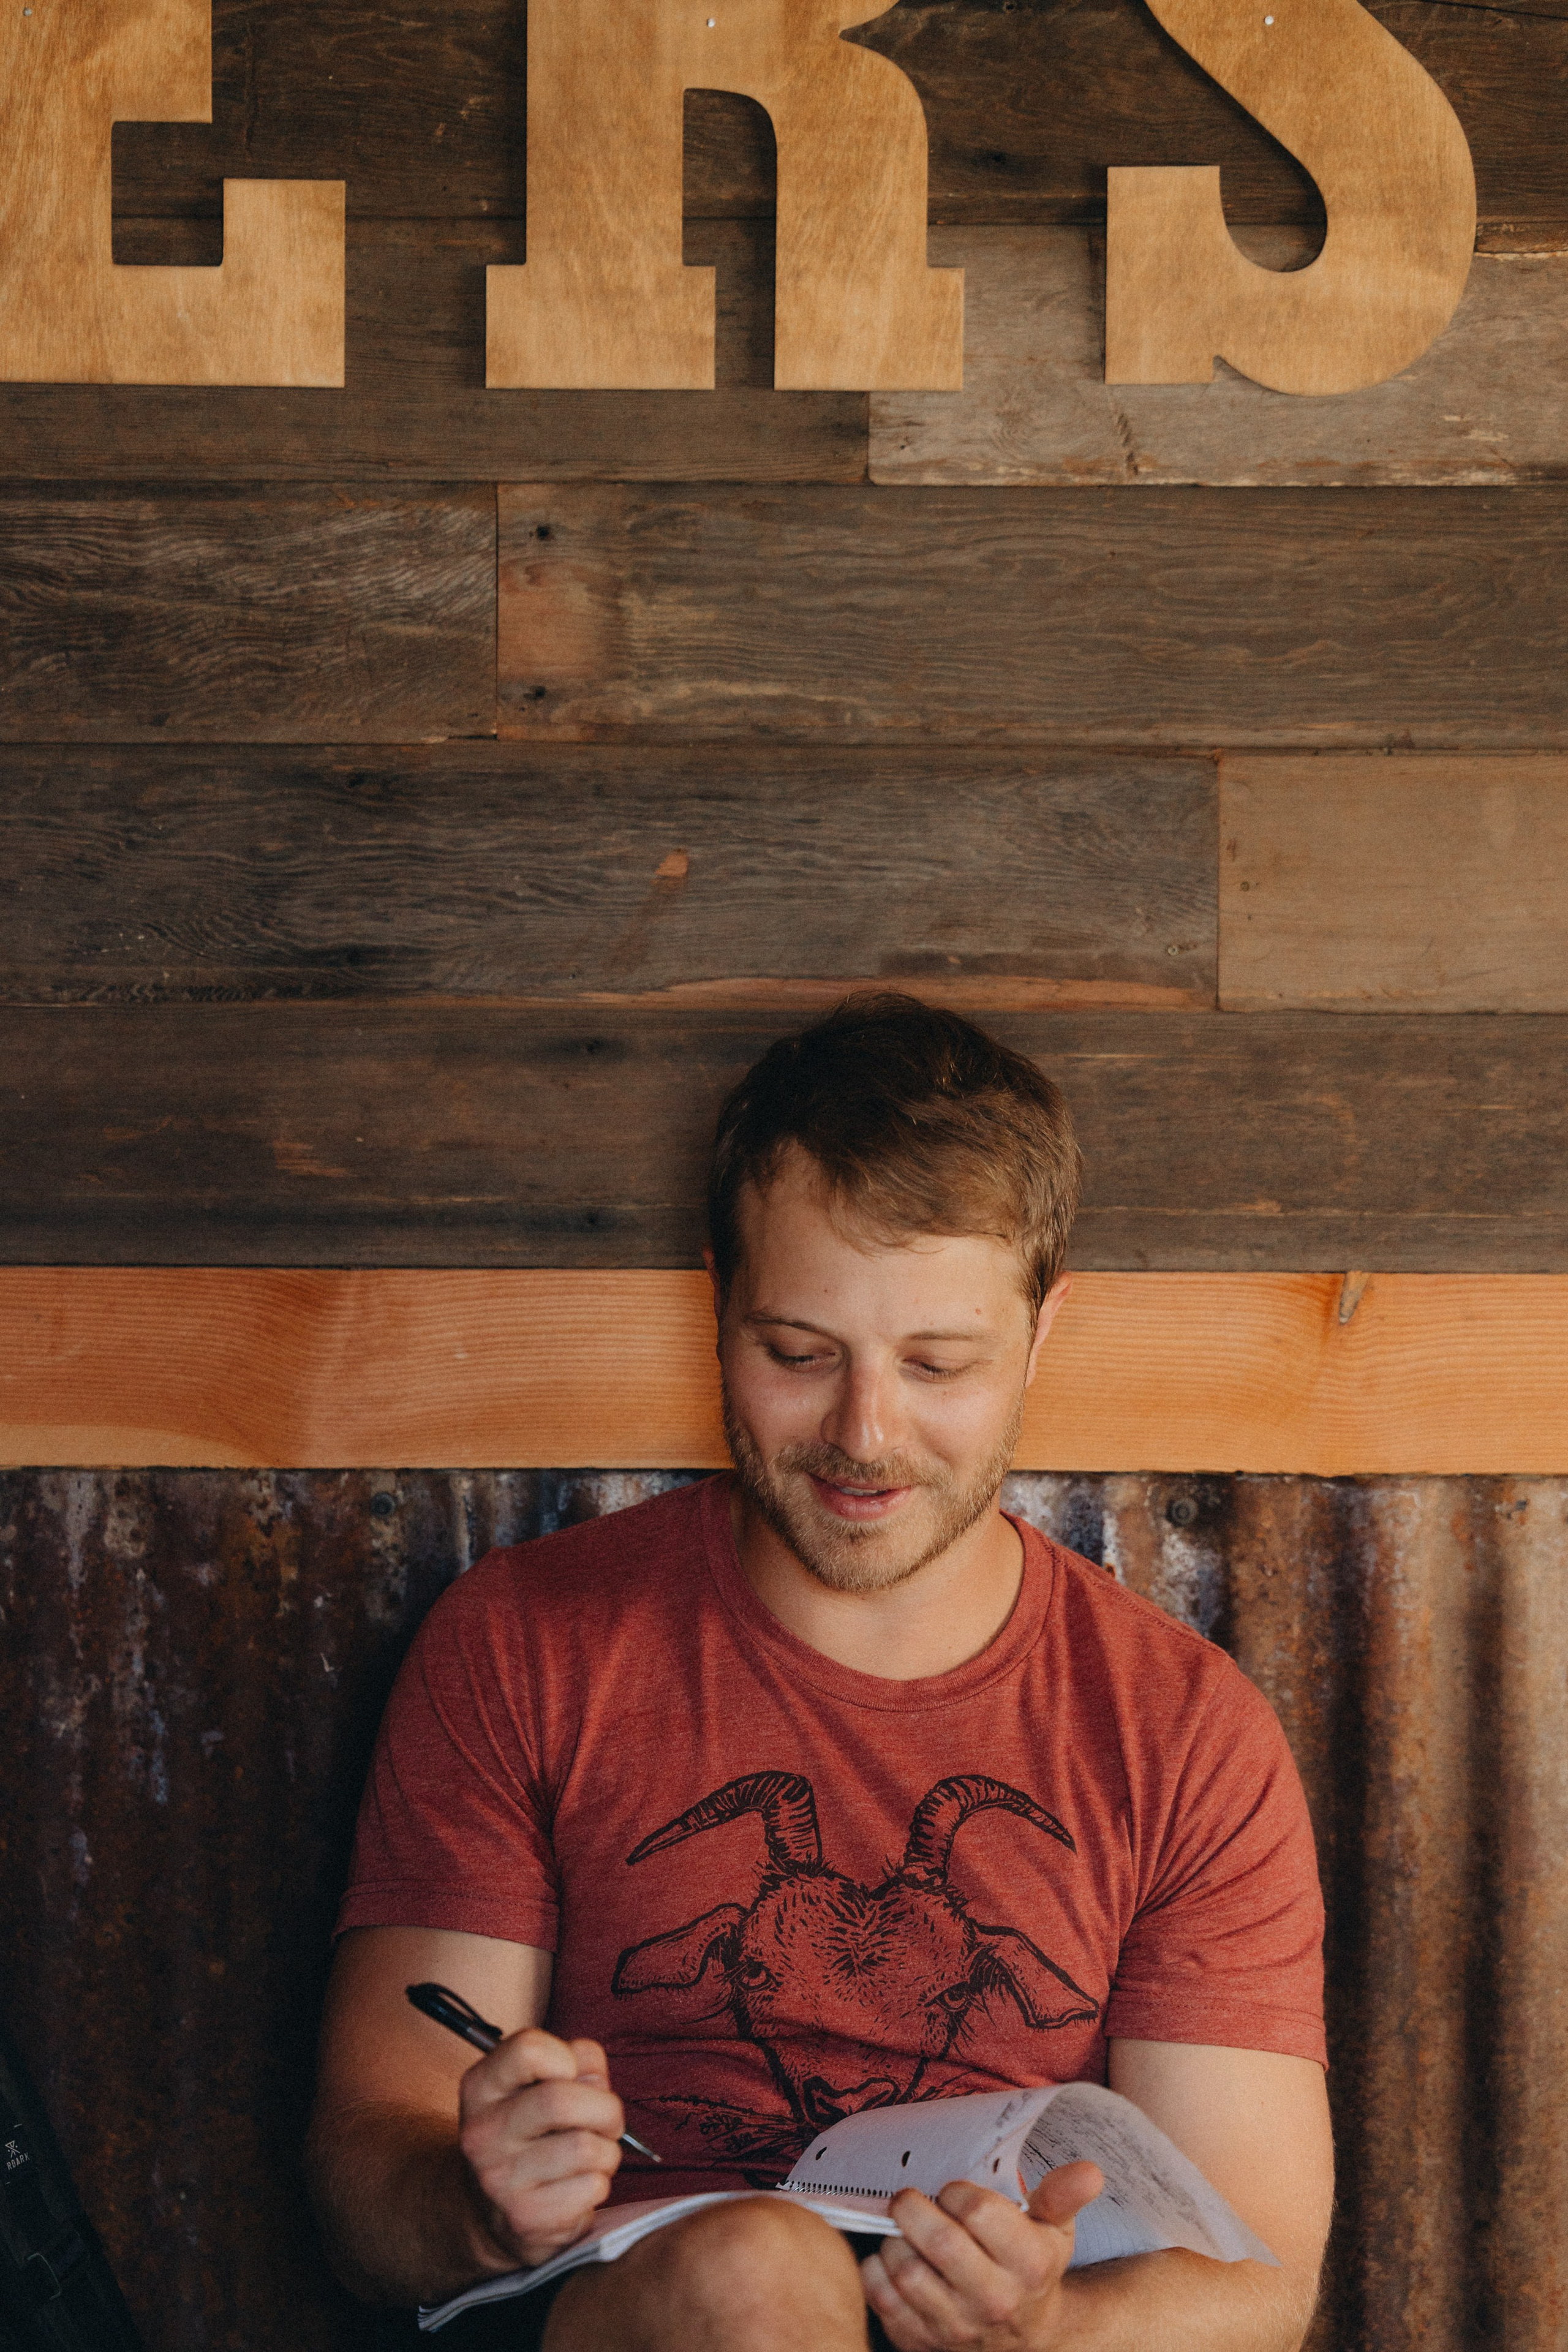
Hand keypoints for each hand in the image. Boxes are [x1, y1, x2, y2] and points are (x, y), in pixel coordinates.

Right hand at [456, 2028, 624, 2269]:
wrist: (492, 2211)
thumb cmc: (532, 2133)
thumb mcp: (539, 2085)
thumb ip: (577, 2063)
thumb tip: (597, 2081)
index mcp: (481, 2087)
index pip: (528, 2049)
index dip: (567, 2057)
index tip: (572, 2076)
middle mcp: (482, 2132)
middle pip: (562, 2100)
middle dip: (606, 2109)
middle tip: (609, 2123)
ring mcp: (500, 2179)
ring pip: (585, 2148)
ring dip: (607, 2152)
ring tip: (592, 2157)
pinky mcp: (525, 2218)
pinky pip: (591, 2188)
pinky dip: (600, 2185)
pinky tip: (579, 2186)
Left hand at [860, 2160, 1104, 2350]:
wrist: (1021, 2338)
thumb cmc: (1032, 2268)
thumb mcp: (1053, 2230)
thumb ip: (1064, 2195)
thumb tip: (1090, 2170)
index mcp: (1027, 2265)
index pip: (977, 2211)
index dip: (956, 2192)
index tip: (952, 2192)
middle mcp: (993, 2299)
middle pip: (939, 2241)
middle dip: (913, 2208)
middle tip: (908, 2199)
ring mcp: (956, 2327)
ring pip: (906, 2271)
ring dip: (895, 2241)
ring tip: (905, 2233)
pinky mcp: (922, 2342)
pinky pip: (883, 2299)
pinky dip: (877, 2272)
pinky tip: (892, 2260)